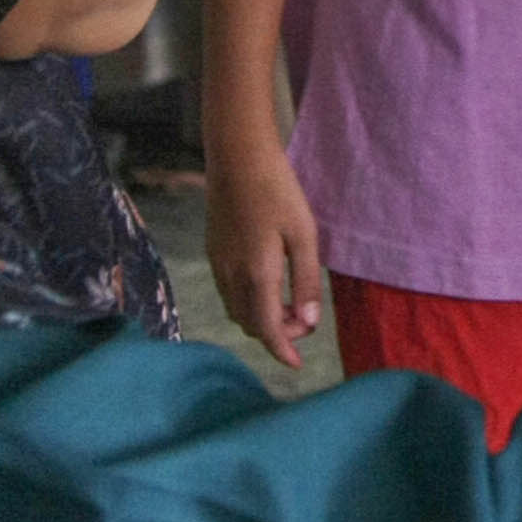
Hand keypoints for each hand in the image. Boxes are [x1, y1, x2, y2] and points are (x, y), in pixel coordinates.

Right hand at [204, 153, 325, 370]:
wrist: (237, 157)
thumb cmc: (278, 191)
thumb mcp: (304, 235)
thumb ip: (306, 281)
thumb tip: (309, 321)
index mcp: (257, 274)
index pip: (267, 329)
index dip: (282, 350)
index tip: (296, 364)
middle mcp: (231, 276)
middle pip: (250, 324)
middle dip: (276, 333)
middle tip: (304, 321)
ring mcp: (218, 264)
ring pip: (236, 310)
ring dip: (260, 318)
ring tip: (288, 306)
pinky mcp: (213, 252)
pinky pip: (227, 293)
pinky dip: (247, 302)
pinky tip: (267, 286)